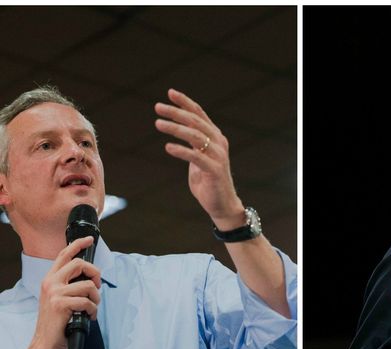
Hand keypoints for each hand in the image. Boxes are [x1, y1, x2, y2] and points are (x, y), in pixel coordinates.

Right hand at [28, 237, 101, 348]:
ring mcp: (54, 293)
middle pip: (79, 264)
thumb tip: (91, 276)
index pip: (64, 254)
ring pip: (87, 285)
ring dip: (96, 298)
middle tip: (97, 286)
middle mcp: (50, 282)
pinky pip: (87, 301)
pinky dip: (93, 310)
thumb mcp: (60, 298)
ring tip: (92, 307)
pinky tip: (89, 316)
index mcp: (50, 279)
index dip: (77, 244)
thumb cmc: (57, 321)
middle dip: (95, 273)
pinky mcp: (60, 304)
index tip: (89, 239)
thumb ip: (70, 284)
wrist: (46, 343)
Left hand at [155, 89, 244, 228]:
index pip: (199, 114)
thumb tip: (178, 131)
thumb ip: (193, 144)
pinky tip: (168, 147)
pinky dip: (181, 150)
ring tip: (158, 124)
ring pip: (196, 136)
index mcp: (215, 137)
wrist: (222, 204)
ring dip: (176, 128)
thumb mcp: (199, 158)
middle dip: (176, 112)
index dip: (185, 102)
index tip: (169, 93)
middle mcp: (219, 143)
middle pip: (196, 121)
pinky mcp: (214, 170)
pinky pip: (196, 157)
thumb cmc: (208, 181)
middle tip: (157, 107)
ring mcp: (218, 156)